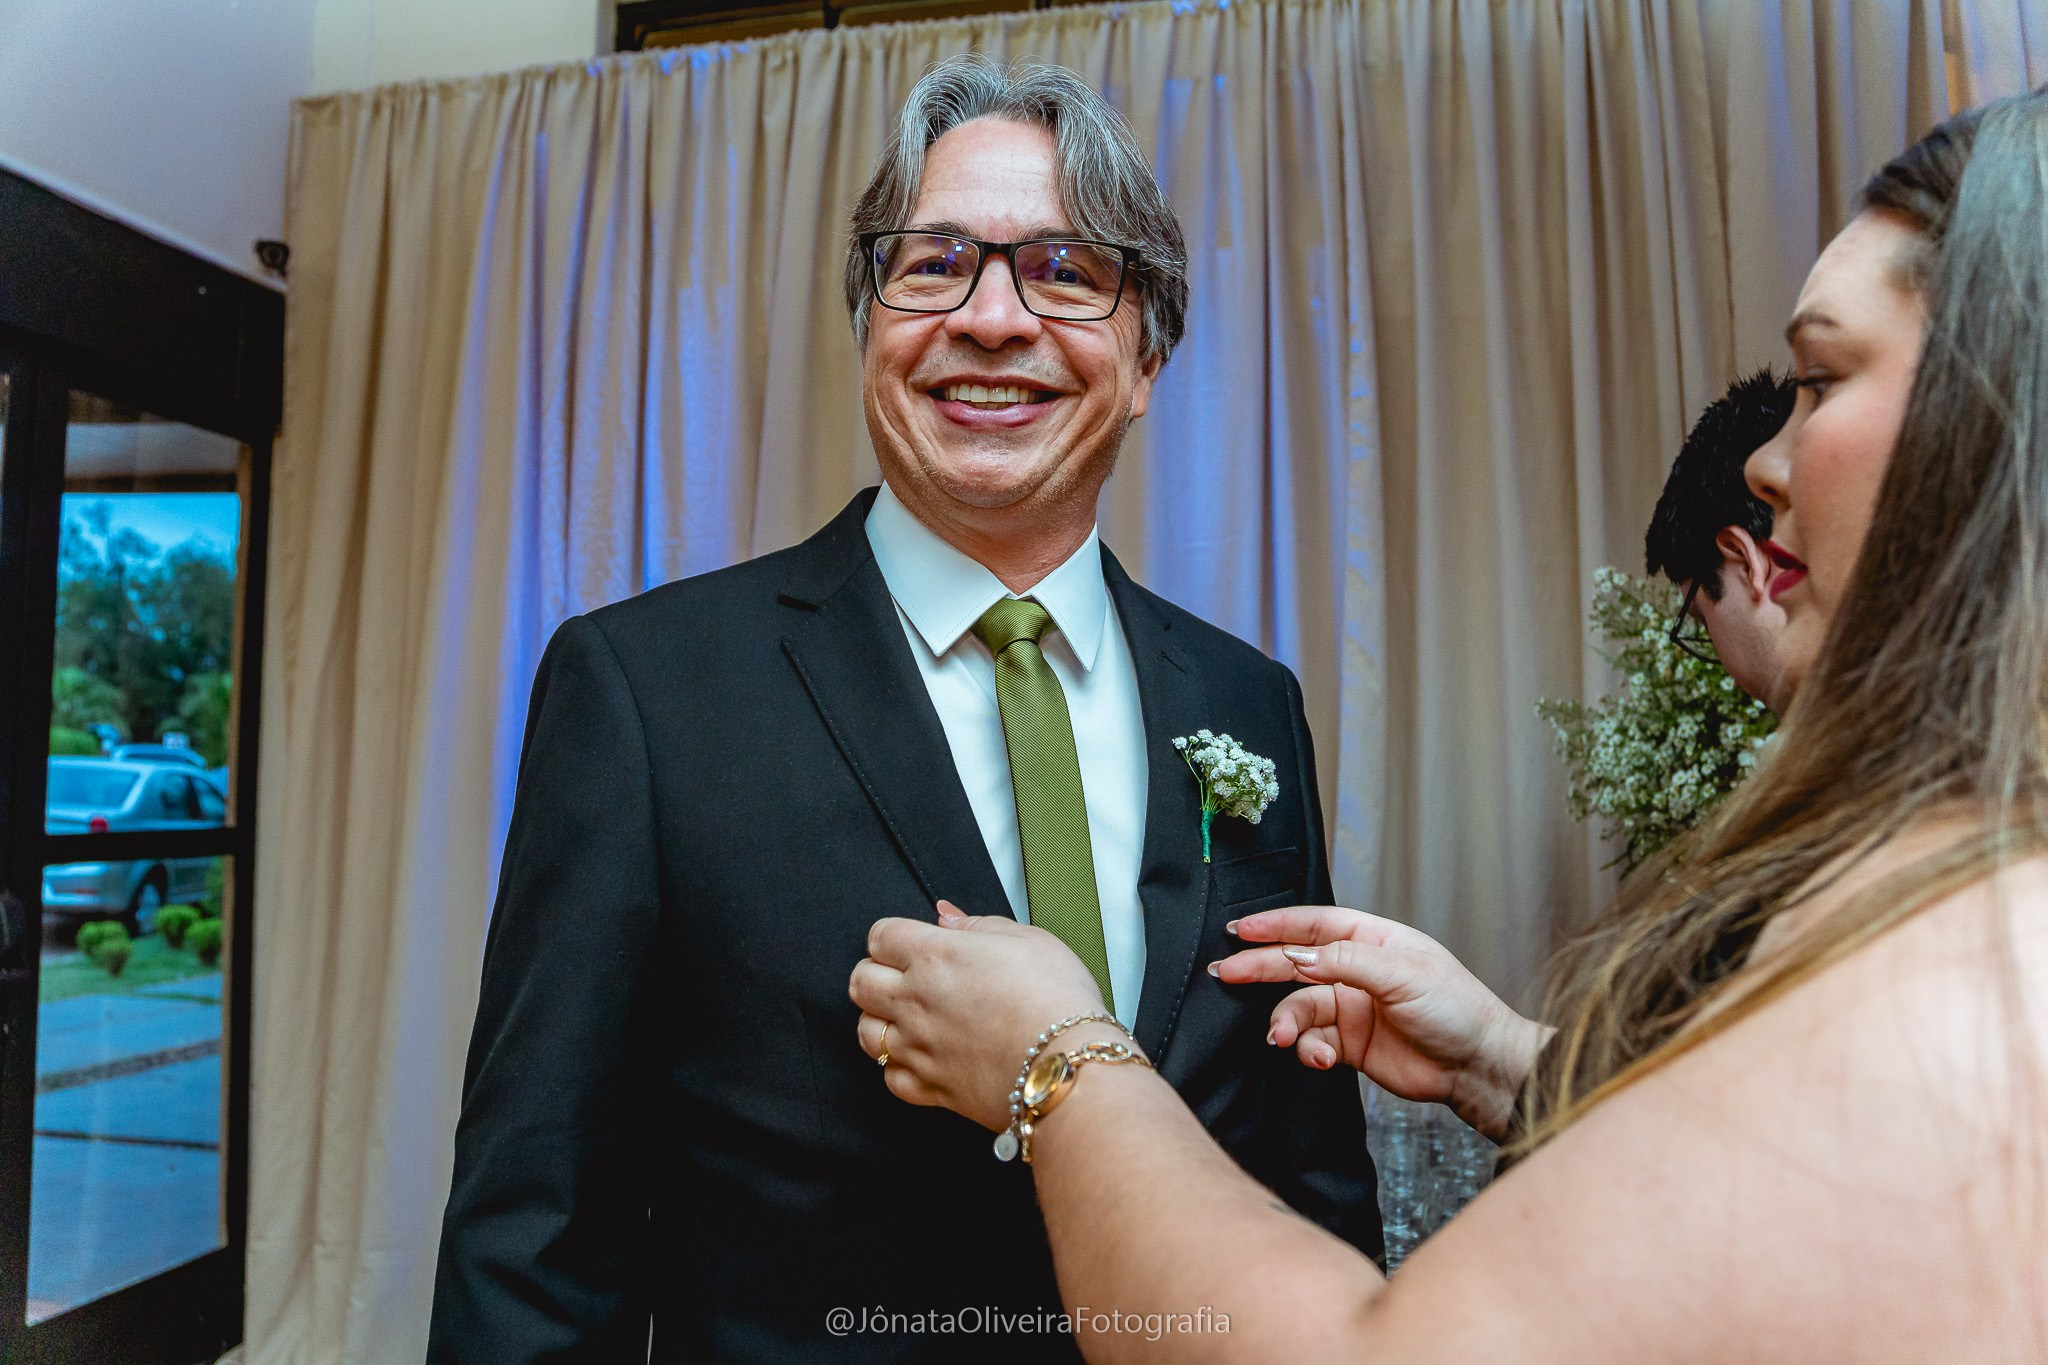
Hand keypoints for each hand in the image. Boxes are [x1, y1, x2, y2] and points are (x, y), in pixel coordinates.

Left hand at [850, 901, 1109, 1131]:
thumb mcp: (1028, 939)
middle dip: (875, 974)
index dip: (892, 937)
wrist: (1068, 1068)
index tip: (909, 943)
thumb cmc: (1056, 1000)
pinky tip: (922, 1058)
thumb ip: (977, 926)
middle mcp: (916, 1001)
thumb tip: (945, 917)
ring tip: (907, 1018)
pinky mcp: (930, 1089)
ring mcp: (919, 1048)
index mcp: (935, 955)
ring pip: (866, 1032)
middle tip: (901, 977)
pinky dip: (899, 1068)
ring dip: (879, 1021)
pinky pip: (890, 1078)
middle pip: (861, 982)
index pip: (880, 936)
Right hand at [1215, 906, 1549, 1140]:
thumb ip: (1345, 961)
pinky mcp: (1349, 1046)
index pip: (1314, 925)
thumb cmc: (1456, 1008)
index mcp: (1372, 941)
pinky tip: (1318, 1059)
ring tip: (1281, 1036)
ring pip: (1300, 1008)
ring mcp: (1351, 1009)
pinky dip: (1308, 1051)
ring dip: (1287, 1022)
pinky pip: (1313, 1043)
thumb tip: (1298, 955)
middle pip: (1296, 964)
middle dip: (1260, 967)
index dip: (1276, 925)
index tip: (1241, 930)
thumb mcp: (1402, 974)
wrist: (1477, 1066)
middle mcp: (1357, 972)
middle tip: (1227, 973)